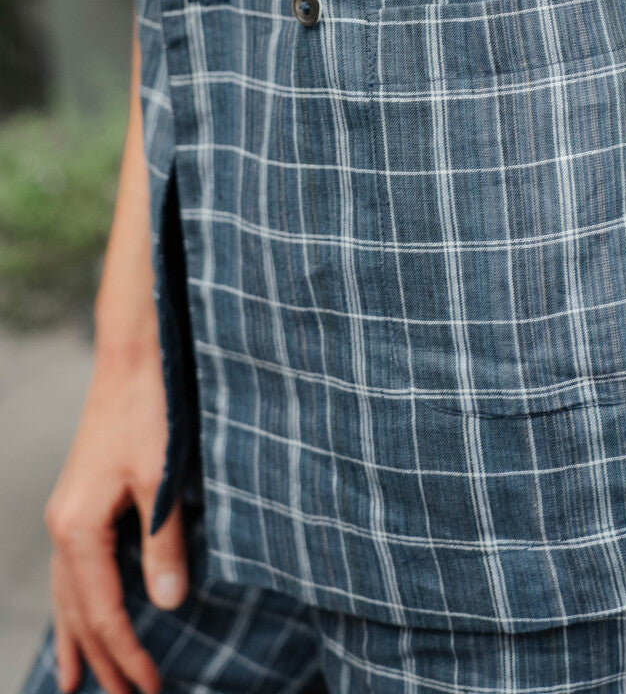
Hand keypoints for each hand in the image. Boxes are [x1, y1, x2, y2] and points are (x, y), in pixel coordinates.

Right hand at [43, 334, 188, 693]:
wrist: (134, 359)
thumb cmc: (151, 412)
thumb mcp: (161, 479)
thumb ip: (164, 543)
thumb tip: (168, 604)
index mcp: (78, 529)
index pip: (103, 612)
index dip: (127, 654)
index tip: (151, 689)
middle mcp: (63, 526)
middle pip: (79, 612)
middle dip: (100, 659)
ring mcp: (66, 512)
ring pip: (66, 593)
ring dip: (76, 638)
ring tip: (72, 683)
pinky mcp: (78, 499)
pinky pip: (71, 568)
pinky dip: (75, 601)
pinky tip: (81, 612)